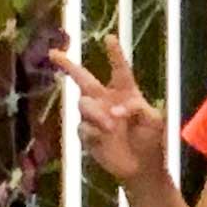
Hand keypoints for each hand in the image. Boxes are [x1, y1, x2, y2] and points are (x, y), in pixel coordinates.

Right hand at [61, 30, 169, 183]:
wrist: (143, 167)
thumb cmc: (152, 140)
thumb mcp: (154, 120)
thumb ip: (137, 108)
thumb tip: (114, 109)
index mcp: (126, 92)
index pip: (120, 70)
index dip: (114, 54)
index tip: (109, 38)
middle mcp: (106, 100)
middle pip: (83, 79)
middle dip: (67, 65)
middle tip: (53, 53)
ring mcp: (95, 117)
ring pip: (83, 104)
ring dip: (96, 113)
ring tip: (112, 127)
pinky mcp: (87, 134)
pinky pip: (83, 126)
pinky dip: (94, 132)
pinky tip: (105, 139)